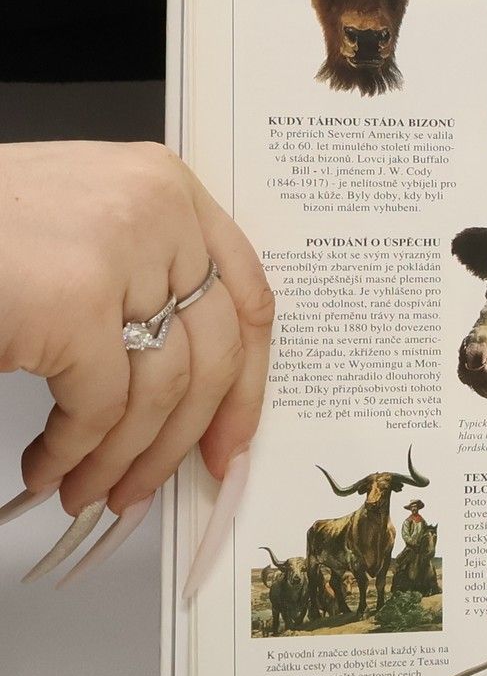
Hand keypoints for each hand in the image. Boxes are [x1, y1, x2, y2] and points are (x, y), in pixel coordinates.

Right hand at [0, 142, 271, 581]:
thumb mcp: (81, 235)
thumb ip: (143, 286)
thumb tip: (195, 392)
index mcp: (165, 186)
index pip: (247, 294)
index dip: (248, 381)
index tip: (233, 437)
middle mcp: (156, 209)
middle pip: (214, 353)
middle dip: (186, 438)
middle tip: (156, 484)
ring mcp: (118, 252)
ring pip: (162, 391)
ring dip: (123, 460)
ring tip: (91, 489)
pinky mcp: (72, 303)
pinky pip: (100, 408)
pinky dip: (76, 454)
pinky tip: (49, 469)